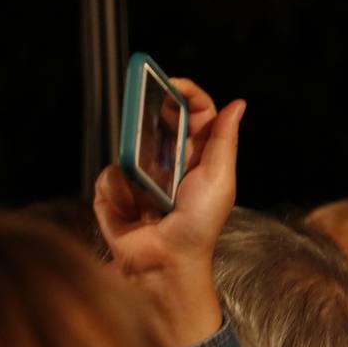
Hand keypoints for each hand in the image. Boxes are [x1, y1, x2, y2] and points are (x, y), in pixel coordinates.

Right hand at [93, 79, 244, 346]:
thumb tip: (238, 105)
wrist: (163, 263)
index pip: (195, 111)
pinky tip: (132, 211)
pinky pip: (109, 173)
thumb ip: (224, 141)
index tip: (171, 82)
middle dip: (149, 120)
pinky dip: (120, 191)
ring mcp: (140, 174)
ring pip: (128, 146)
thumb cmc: (198, 227)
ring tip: (151, 198)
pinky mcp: (114, 190)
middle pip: (156, 119)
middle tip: (148, 124)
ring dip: (138, 171)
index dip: (185, 92)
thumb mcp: (219, 180)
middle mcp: (170, 160)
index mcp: (200, 155)